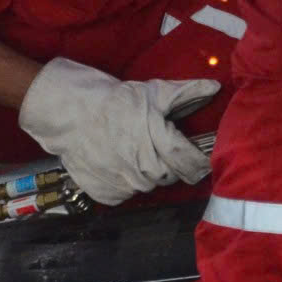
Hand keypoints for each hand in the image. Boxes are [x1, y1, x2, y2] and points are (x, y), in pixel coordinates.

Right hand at [16, 57, 218, 204]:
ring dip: (148, 174)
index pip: (191, 162)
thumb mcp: (152, 92)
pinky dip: (125, 182)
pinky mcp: (105, 193)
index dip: (201, 162)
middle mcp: (143, 168)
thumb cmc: (111, 100)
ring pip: (149, 186)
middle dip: (171, 164)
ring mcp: (123, 183)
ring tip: (135, 152)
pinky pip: (126, 194)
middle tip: (158, 147)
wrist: (67, 113)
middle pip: (171, 176)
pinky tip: (118, 162)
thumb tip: (214, 88)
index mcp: (158, 142)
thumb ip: (186, 93)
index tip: (203, 160)